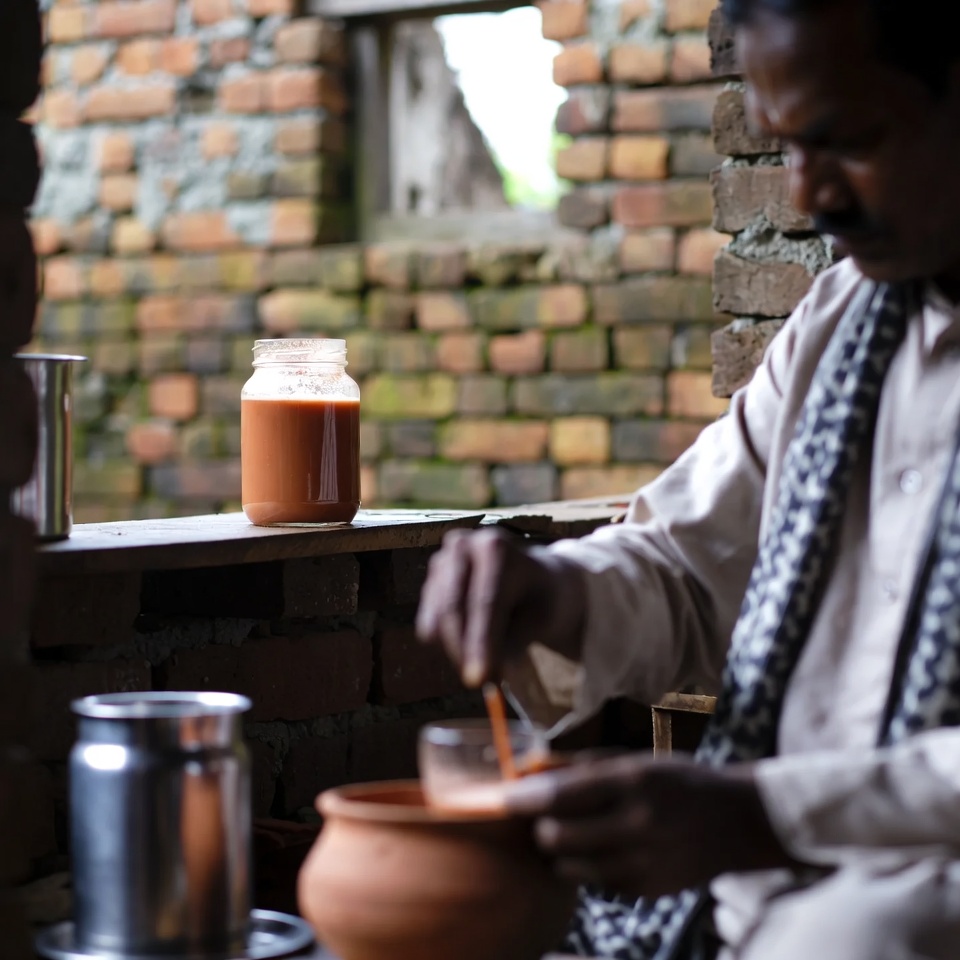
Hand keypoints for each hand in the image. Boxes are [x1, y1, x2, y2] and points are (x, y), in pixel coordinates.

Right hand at [415, 528, 585, 686]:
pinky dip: (449, 644)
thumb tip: (493, 672)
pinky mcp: (431, 581)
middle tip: (482, 684)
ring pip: (438, 619)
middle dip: (463, 651)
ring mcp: (442, 562)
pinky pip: (430, 623)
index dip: (481, 642)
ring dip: (458, 651)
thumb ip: (517, 641)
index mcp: (497, 549)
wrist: (535, 578)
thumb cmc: (544, 598)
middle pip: (453, 607)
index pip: (485, 601)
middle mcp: (462, 546)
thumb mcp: (542, 618)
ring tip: (488, 669)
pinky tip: (473, 647)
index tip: (479, 679)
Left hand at [506, 753, 798, 897]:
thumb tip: (534, 770)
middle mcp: (635, 823)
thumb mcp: (635, 761)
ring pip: (568, 866)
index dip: (523, 798)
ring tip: (574, 834)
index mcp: (631, 781)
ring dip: (560, 850)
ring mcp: (640, 862)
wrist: (736, 822)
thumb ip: (585, 766)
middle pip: (555, 836)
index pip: (560, 794)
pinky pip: (594, 882)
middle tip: (546, 817)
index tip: (502, 798)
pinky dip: (588, 867)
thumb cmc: (678, 781)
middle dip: (541, 827)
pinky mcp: (644, 890)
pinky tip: (605, 849)